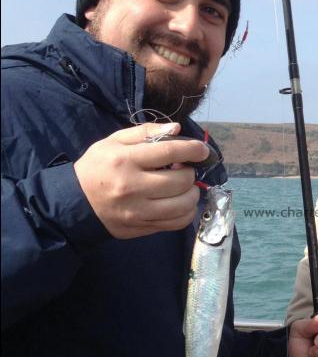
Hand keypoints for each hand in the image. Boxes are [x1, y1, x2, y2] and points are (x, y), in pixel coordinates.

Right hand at [73, 122, 209, 238]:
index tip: (202, 150)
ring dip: (192, 194)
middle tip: (184, 170)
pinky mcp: (142, 227)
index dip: (193, 150)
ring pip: (183, 205)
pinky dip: (187, 213)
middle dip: (190, 173)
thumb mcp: (113, 142)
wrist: (75, 203)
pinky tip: (181, 203)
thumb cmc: (97, 168)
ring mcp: (138, 211)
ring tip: (185, 187)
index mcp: (125, 160)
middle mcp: (132, 187)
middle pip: (180, 181)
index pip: (169, 152)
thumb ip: (145, 132)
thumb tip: (177, 129)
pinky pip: (176, 223)